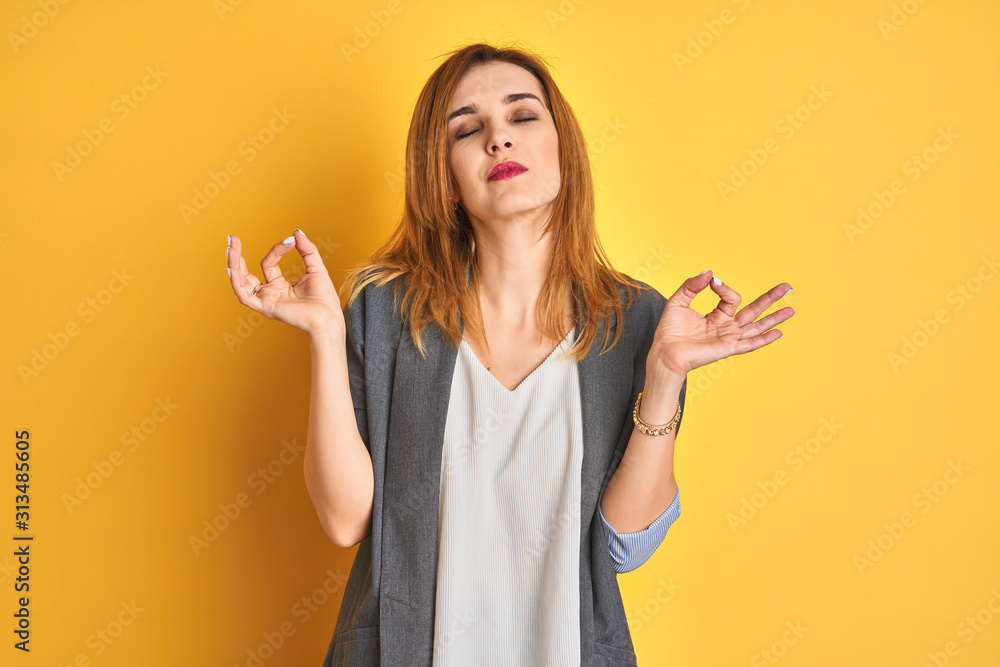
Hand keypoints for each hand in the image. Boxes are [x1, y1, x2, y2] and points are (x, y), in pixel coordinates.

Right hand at [227, 229, 342, 335]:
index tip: (291, 241)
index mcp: (280, 286)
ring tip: (230, 248)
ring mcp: (266, 301)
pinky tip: (233, 269)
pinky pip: (245, 296)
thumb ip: (306, 250)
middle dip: (237, 256)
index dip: (277, 250)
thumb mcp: (315, 267)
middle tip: (232, 238)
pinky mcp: (266, 308)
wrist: (328, 317)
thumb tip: (296, 232)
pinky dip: (237, 283)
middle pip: (246, 273)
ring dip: (234, 265)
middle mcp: (270, 294)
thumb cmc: (324, 298)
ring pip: (242, 283)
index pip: (269, 264)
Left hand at [649, 270, 793, 375]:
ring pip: (757, 326)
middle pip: (754, 310)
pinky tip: (778, 333)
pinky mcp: (728, 348)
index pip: (730, 298)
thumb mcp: (678, 301)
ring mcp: (729, 338)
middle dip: (770, 299)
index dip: (724, 287)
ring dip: (774, 318)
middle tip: (787, 287)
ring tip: (791, 311)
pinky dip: (764, 339)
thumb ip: (692, 286)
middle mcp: (726, 327)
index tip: (713, 281)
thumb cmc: (669, 331)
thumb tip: (710, 273)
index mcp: (716, 316)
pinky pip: (749, 343)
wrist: (665, 352)